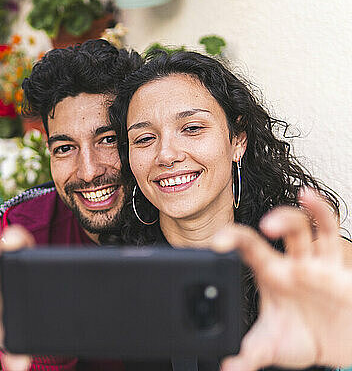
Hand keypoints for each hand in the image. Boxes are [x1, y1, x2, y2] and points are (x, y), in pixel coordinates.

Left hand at [212, 188, 351, 370]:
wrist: (342, 347)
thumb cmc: (305, 337)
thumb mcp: (272, 347)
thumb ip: (248, 355)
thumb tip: (226, 367)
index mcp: (271, 275)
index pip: (248, 249)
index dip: (232, 239)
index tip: (216, 242)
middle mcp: (292, 262)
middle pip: (280, 230)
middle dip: (273, 220)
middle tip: (263, 227)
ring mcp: (316, 261)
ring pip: (306, 227)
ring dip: (298, 215)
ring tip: (290, 209)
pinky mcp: (340, 268)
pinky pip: (333, 235)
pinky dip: (324, 213)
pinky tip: (312, 200)